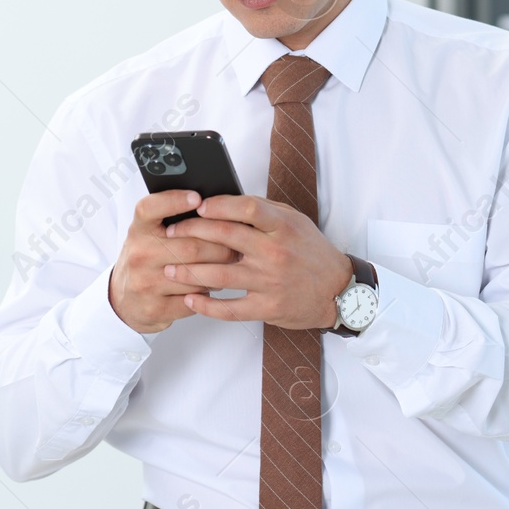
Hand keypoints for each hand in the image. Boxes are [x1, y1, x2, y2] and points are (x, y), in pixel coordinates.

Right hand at [108, 190, 243, 333]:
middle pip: (191, 247)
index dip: (174, 201)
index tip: (197, 198)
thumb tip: (213, 208)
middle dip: (221, 248)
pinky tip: (209, 287)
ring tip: (228, 267)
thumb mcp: (150, 235)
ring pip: (197, 276)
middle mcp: (139, 255)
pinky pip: (194, 300)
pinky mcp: (154, 308)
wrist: (126, 300)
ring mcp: (145, 283)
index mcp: (138, 230)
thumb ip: (173, 220)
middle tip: (237, 246)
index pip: (150, 208)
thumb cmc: (147, 260)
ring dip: (219, 272)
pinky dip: (207, 294)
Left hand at [162, 194, 352, 329]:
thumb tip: (226, 200)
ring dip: (189, 271)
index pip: (246, 208)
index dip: (218, 206)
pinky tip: (190, 300)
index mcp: (283, 226)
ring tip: (169, 268)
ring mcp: (270, 282)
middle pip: (225, 237)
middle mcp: (275, 252)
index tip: (196, 206)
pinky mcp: (267, 308)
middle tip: (171, 233)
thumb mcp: (295, 222)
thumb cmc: (312, 253)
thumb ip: (263, 211)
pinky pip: (229, 309)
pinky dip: (206, 306)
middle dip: (191, 233)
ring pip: (219, 274)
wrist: (339, 292)